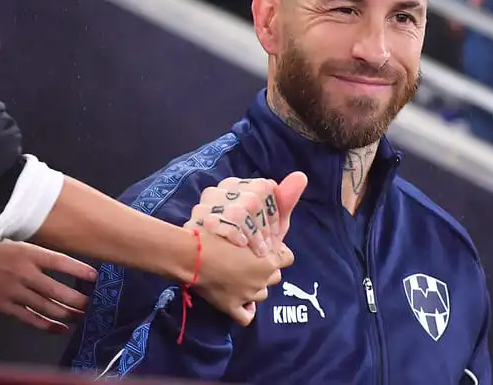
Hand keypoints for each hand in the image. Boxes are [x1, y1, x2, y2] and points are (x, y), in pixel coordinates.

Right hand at [0, 239, 96, 332]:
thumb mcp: (17, 243)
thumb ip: (37, 255)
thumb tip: (61, 266)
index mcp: (27, 253)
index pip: (60, 262)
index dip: (79, 270)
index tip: (95, 277)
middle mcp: (23, 272)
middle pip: (57, 290)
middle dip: (77, 300)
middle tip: (90, 304)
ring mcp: (14, 291)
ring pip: (46, 307)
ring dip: (66, 314)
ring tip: (79, 316)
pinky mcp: (4, 306)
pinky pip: (30, 318)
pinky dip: (47, 325)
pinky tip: (59, 328)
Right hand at [190, 172, 307, 324]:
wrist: (191, 255)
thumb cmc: (217, 231)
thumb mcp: (247, 211)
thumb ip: (281, 201)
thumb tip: (302, 177)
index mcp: (270, 259)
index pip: (286, 256)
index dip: (275, 249)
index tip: (262, 244)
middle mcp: (263, 279)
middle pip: (275, 276)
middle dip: (265, 267)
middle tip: (247, 256)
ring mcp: (248, 295)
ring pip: (261, 295)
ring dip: (254, 286)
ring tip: (239, 273)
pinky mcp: (231, 307)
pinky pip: (246, 316)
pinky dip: (246, 309)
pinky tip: (239, 300)